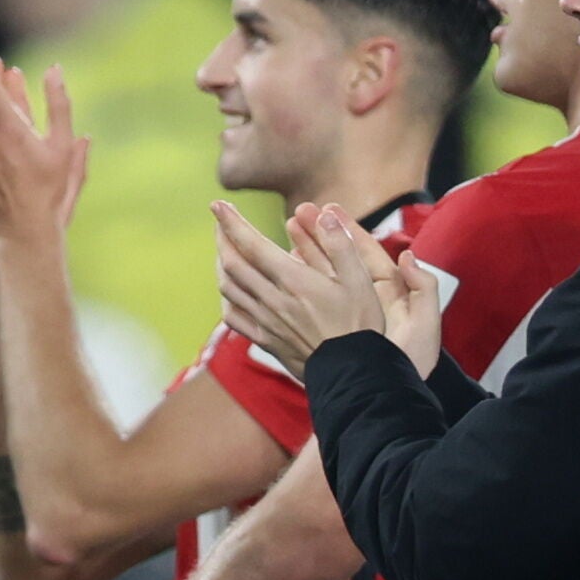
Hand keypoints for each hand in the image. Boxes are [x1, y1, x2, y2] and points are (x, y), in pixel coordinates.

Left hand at [215, 201, 440, 370]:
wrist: (354, 374)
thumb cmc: (361, 326)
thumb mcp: (361, 280)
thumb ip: (340, 245)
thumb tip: (325, 214)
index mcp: (294, 281)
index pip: (251, 244)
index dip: (231, 222)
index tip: (218, 205)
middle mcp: (273, 300)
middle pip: (232, 263)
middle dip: (223, 237)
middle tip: (222, 221)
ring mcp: (266, 322)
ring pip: (229, 288)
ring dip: (222, 264)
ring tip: (225, 250)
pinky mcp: (266, 340)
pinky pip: (234, 317)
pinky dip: (226, 297)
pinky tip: (231, 290)